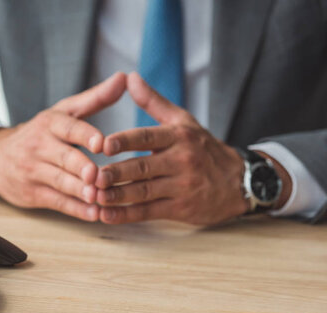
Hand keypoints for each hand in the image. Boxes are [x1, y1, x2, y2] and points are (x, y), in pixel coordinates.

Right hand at [0, 72, 127, 220]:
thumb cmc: (40, 133)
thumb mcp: (62, 112)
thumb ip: (95, 98)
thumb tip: (124, 77)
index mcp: (49, 123)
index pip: (68, 128)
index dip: (85, 135)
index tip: (102, 143)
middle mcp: (39, 146)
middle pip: (64, 157)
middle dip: (81, 167)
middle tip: (98, 175)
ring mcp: (34, 172)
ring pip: (60, 182)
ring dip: (80, 191)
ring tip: (99, 198)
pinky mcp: (33, 194)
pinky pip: (57, 202)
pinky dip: (76, 210)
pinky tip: (94, 215)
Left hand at [95, 72, 251, 225]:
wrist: (239, 182)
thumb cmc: (203, 148)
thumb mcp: (183, 121)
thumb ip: (153, 101)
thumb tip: (130, 77)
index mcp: (178, 136)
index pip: (147, 136)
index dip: (125, 141)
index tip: (103, 144)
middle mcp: (181, 160)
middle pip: (142, 167)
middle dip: (116, 173)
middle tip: (92, 176)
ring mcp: (182, 186)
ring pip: (144, 192)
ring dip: (117, 196)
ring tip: (94, 196)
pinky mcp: (181, 208)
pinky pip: (149, 212)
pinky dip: (126, 215)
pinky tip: (107, 215)